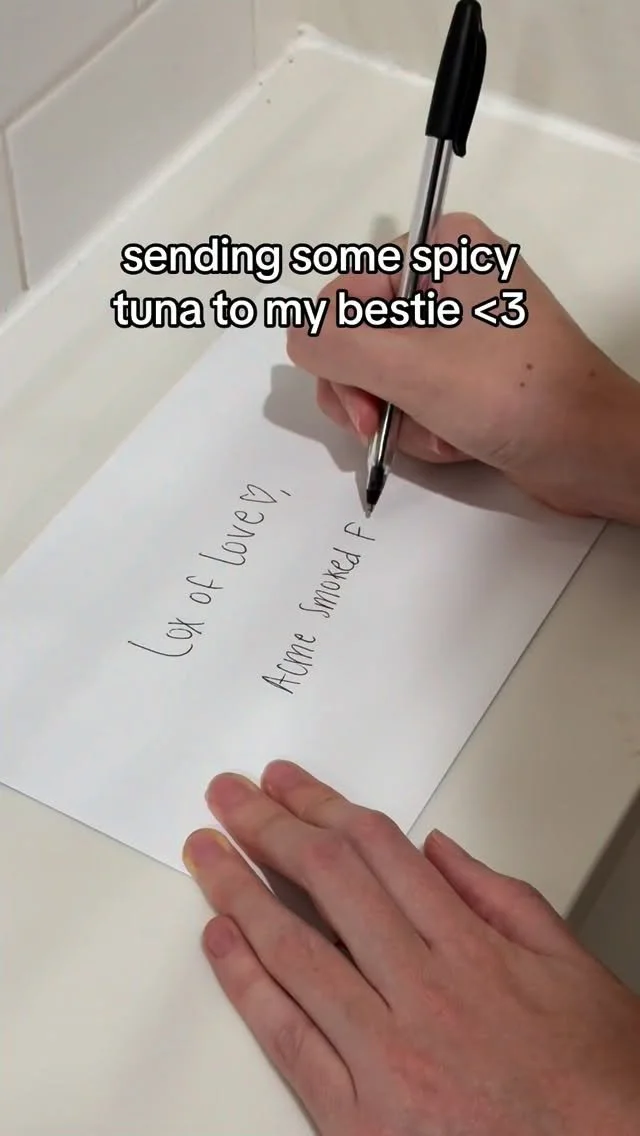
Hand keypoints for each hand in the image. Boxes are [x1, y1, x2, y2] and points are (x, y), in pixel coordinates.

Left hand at [183, 762, 639, 1135]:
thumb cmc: (597, 1081)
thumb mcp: (569, 964)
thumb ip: (501, 896)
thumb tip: (437, 850)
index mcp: (470, 946)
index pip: (375, 849)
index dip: (321, 805)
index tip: (286, 784)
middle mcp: (422, 989)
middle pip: (326, 880)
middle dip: (268, 827)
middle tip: (230, 797)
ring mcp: (385, 1052)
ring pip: (294, 949)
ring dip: (239, 889)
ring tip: (206, 854)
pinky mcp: (358, 1117)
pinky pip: (288, 1036)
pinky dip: (246, 982)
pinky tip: (221, 940)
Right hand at [287, 213, 639, 524]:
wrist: (590, 452)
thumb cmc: (512, 395)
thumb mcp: (408, 363)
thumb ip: (333, 344)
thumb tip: (301, 341)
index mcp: (440, 248)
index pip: (343, 296)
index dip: (340, 356)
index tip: (362, 405)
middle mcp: (447, 281)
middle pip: (358, 340)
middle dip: (372, 395)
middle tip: (387, 425)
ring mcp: (459, 332)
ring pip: (382, 379)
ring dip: (402, 421)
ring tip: (444, 434)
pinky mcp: (470, 376)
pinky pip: (415, 400)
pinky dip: (427, 431)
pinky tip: (457, 442)